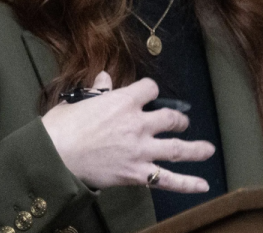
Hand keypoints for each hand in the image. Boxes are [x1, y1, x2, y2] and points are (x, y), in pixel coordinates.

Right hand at [42, 71, 213, 192]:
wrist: (54, 156)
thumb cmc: (61, 127)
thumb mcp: (79, 102)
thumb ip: (97, 90)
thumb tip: (104, 77)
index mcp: (123, 102)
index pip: (149, 89)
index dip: (150, 90)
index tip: (149, 94)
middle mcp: (138, 124)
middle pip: (169, 118)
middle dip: (178, 120)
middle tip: (181, 123)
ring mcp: (140, 150)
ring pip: (177, 148)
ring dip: (196, 148)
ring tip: (208, 149)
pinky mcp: (137, 174)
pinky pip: (168, 180)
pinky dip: (187, 184)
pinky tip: (204, 185)